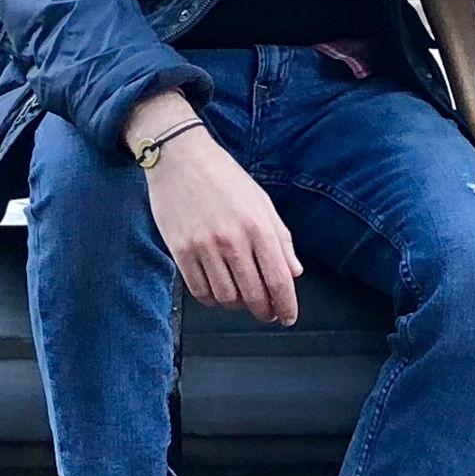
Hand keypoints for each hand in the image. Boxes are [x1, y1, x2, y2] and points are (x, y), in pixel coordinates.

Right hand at [138, 120, 301, 325]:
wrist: (180, 157)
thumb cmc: (223, 176)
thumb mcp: (261, 200)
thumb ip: (280, 237)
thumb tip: (295, 272)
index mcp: (258, 225)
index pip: (278, 280)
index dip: (286, 305)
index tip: (287, 317)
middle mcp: (232, 240)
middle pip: (254, 295)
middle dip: (264, 311)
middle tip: (267, 313)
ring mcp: (204, 248)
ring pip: (227, 299)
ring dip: (238, 306)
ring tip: (242, 298)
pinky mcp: (180, 252)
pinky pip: (200, 292)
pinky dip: (212, 300)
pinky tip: (218, 291)